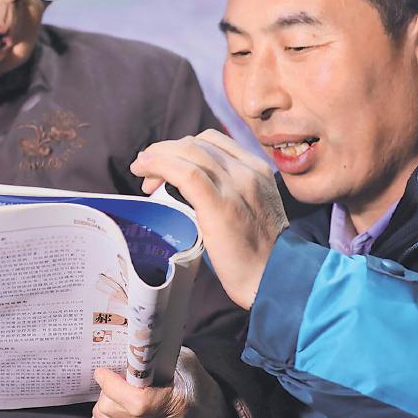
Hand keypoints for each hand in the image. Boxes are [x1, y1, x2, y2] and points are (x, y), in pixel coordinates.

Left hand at [89, 346, 231, 417]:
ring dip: (104, 403)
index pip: (135, 401)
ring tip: (119, 396)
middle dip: (106, 390)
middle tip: (116, 381)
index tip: (103, 371)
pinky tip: (118, 412)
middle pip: (110, 408)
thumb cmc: (192, 387)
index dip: (112, 384)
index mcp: (175, 405)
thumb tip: (126, 344)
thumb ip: (157, 355)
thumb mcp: (184, 363)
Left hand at [131, 129, 286, 308]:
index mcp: (257, 170)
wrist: (275, 277)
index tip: (166, 163)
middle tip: (147, 172)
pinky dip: (159, 165)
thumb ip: (231, 192)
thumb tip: (192, 189)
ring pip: (188, 152)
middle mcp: (248, 171)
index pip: (212, 141)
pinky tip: (144, 170)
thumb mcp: (252, 209)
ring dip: (157, 156)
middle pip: (196, 143)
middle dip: (165, 152)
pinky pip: (184, 172)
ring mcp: (235, 185)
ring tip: (142, 172)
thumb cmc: (259, 254)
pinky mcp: (219, 204)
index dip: (182, 147)